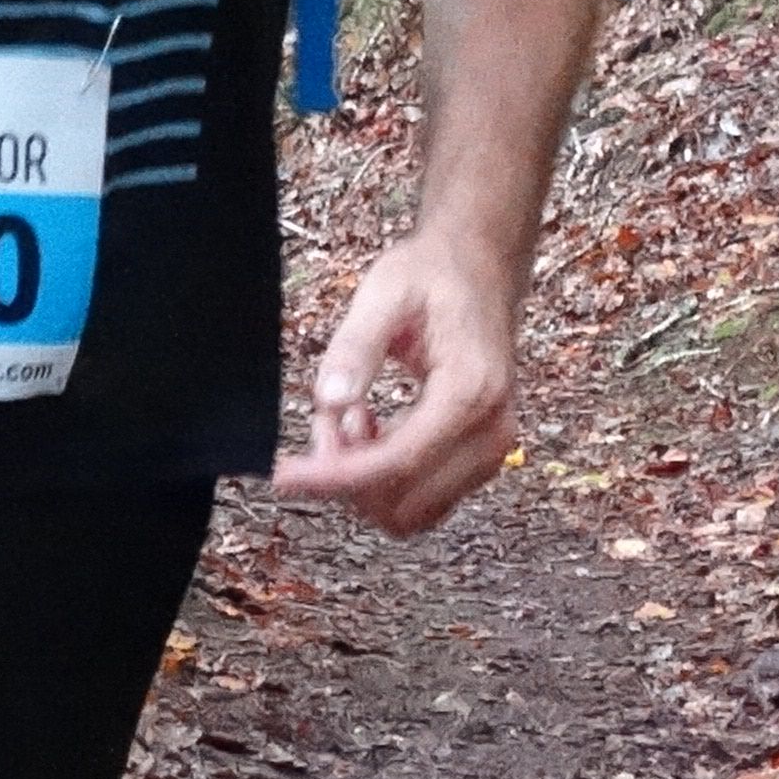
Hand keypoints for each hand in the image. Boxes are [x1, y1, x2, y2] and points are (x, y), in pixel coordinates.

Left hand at [267, 233, 520, 535]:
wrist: (480, 267)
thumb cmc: (434, 275)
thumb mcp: (386, 292)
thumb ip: (356, 346)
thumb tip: (328, 400)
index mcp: (470, 392)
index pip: (397, 463)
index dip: (335, 476)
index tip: (286, 475)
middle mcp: (491, 433)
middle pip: (404, 500)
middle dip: (347, 477)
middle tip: (322, 423)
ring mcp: (492, 451)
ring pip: (412, 510)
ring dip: (365, 481)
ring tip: (347, 418)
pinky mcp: (480, 457)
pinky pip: (424, 497)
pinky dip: (385, 479)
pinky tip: (368, 426)